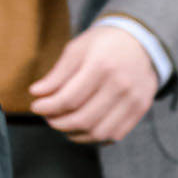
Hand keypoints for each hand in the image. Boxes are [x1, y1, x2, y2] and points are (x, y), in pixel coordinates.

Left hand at [25, 21, 165, 144]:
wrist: (141, 41)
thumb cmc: (104, 44)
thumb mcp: (77, 49)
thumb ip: (57, 74)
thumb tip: (36, 93)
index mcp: (102, 65)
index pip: (69, 98)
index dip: (48, 107)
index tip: (36, 106)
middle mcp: (120, 85)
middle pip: (82, 119)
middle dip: (58, 123)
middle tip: (48, 117)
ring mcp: (133, 99)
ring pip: (98, 132)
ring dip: (75, 133)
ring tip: (63, 124)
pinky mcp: (140, 109)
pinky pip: (114, 134)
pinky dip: (94, 137)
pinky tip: (82, 128)